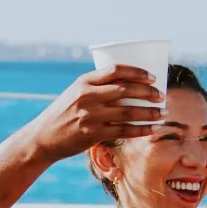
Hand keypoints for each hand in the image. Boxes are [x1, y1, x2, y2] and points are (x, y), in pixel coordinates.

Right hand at [26, 66, 161, 159]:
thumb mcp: (75, 93)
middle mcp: (87, 96)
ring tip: (163, 113)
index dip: (137, 72)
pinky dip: (141, 130)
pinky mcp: (93, 134)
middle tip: (161, 96)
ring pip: (128, 111)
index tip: (152, 77)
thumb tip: (131, 85)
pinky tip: (153, 129)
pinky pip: (123, 131)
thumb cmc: (64, 113)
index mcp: (84, 81)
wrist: (43, 137)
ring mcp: (90, 115)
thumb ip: (97, 87)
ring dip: (149, 112)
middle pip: (125, 90)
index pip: (115, 70)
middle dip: (148, 92)